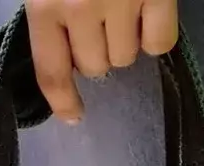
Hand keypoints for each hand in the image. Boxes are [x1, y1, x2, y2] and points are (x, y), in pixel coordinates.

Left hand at [27, 0, 177, 123]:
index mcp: (44, 5)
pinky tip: (150, 14)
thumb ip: (49, 18)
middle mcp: (80, 6)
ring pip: (125, 57)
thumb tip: (64, 62)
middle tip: (101, 25)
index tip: (73, 116)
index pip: (51, 72)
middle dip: (96, 53)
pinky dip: (156, 36)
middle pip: (94, 67)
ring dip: (126, 43)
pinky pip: (159, 42)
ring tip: (125, 13)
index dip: (63, 102)